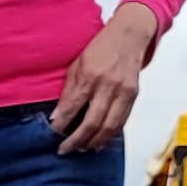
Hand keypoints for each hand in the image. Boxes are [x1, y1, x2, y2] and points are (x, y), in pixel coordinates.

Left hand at [51, 14, 150, 155]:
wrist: (129, 36)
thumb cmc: (101, 48)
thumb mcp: (77, 65)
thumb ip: (68, 91)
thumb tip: (57, 117)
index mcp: (90, 75)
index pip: (72, 107)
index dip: (61, 124)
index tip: (53, 134)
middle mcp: (108, 85)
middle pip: (91, 122)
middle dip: (76, 140)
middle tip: (64, 149)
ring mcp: (123, 91)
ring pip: (109, 126)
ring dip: (93, 142)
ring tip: (81, 149)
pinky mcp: (133, 96)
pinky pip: (121, 122)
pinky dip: (109, 135)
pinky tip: (99, 142)